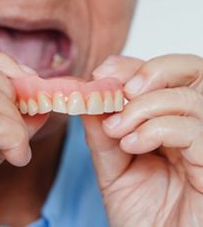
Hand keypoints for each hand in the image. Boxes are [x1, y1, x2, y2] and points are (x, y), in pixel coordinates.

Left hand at [83, 54, 202, 226]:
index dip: (132, 66)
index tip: (101, 73)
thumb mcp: (112, 166)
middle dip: (151, 71)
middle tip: (120, 90)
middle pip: (191, 70)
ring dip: (143, 107)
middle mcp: (194, 125)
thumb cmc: (141, 214)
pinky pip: (193, 130)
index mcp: (170, 120)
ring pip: (189, 98)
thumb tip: (86, 95)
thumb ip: (102, 132)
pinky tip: (132, 144)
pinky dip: (156, 129)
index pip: (162, 74)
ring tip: (117, 129)